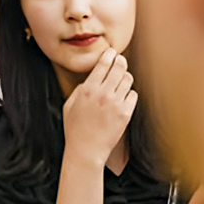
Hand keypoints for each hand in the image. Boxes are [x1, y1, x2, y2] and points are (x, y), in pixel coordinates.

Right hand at [62, 48, 136, 167]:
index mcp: (87, 90)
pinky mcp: (125, 114)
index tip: (111, 52)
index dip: (109, 55)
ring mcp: (115, 103)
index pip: (103, 64)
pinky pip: (133, 95)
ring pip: (128, 79)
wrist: (86, 150)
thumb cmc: (75, 129)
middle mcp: (103, 94)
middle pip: (119, 67)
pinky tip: (123, 98)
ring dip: (125, 78)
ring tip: (121, 82)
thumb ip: (80, 89)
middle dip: (120, 61)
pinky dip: (129, 95)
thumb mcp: (69, 105)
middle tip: (120, 61)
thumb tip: (91, 79)